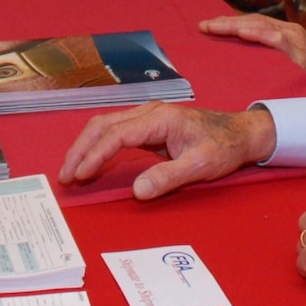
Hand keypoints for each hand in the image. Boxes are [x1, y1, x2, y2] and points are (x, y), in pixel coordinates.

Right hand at [59, 103, 275, 199]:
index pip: (116, 135)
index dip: (94, 155)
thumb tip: (136, 192)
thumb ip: (168, 177)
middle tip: (65, 177)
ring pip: (105, 127)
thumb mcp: (200, 165)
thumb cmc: (223, 147)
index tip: (80, 175)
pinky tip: (91, 163)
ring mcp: (147, 118)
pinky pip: (115, 133)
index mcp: (159, 119)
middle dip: (80, 150)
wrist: (241, 133)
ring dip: (85, 147)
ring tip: (71, 172)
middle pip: (102, 125)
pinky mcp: (148, 127)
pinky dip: (98, 147)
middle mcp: (148, 113)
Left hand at [198, 13, 305, 90]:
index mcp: (284, 35)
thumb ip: (265, 63)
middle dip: (226, 23)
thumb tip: (235, 68)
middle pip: (252, 22)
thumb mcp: (284, 69)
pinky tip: (242, 32)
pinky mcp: (301, 52)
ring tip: (214, 27)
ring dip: (235, 25)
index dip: (229, 24)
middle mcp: (290, 32)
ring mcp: (296, 40)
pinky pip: (276, 39)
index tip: (207, 27)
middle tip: (203, 26)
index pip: (252, 24)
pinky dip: (258, 34)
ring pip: (261, 26)